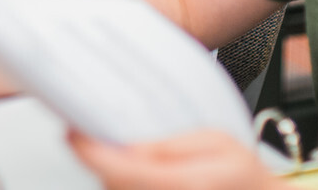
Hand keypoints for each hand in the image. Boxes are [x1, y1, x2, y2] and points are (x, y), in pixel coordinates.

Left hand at [68, 129, 276, 189]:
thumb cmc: (245, 180)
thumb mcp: (216, 143)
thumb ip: (172, 146)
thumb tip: (131, 147)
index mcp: (180, 185)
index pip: (117, 170)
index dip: (88, 152)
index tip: (72, 133)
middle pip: (109, 184)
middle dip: (100, 161)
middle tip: (99, 136)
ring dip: (111, 176)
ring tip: (128, 157)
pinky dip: (123, 185)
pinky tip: (138, 175)